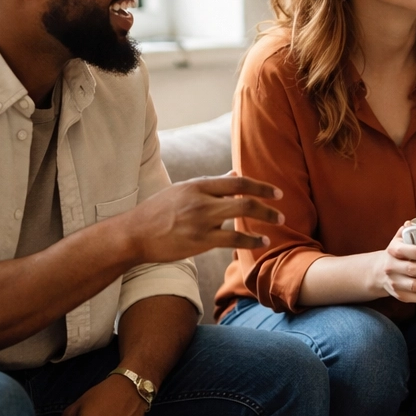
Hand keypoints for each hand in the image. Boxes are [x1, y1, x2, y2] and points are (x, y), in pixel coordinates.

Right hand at [117, 172, 283, 262]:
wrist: (134, 234)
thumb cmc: (158, 212)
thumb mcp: (184, 191)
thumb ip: (212, 184)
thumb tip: (236, 174)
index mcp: (198, 185)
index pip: (237, 182)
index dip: (261, 186)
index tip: (277, 192)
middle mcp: (201, 200)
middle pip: (244, 197)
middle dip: (268, 203)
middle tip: (282, 211)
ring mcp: (201, 220)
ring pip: (241, 215)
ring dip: (265, 219)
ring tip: (277, 224)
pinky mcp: (199, 241)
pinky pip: (233, 240)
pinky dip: (252, 240)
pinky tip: (262, 241)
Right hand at [377, 225, 415, 306]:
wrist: (379, 273)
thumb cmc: (398, 253)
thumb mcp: (399, 240)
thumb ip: (407, 231)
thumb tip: (412, 223)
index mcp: (392, 251)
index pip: (403, 251)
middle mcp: (391, 268)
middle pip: (411, 271)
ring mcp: (396, 284)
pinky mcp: (402, 296)